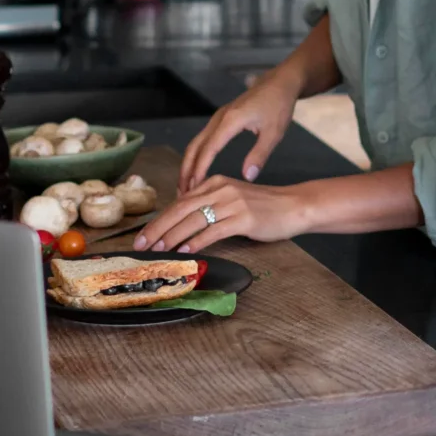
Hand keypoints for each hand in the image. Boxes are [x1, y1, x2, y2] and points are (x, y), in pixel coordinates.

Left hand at [132, 175, 312, 254]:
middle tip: (141, 244)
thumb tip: (182, 224)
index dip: (158, 219)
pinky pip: (213, 231)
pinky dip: (196, 242)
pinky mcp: (244, 219)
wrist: (294, 205)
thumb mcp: (232, 199)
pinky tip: (186, 251)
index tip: (143, 235)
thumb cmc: (264, 207)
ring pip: (193, 220)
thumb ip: (208, 206)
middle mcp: (220, 189)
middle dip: (158, 228)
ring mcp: (232, 203)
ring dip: (172, 237)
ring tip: (158, 250)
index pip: (179, 202)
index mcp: (214, 183)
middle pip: (180, 210)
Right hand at [177, 79, 299, 192]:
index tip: (194, 189)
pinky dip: (196, 156)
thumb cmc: (279, 106)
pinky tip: (197, 169)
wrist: (279, 82)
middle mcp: (218, 119)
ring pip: (196, 143)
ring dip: (188, 164)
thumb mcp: (274, 132)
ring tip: (186, 187)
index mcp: (230, 121)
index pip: (208, 149)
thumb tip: (247, 177)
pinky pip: (203, 139)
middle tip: (182, 194)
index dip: (199, 170)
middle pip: (194, 147)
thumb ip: (260, 155)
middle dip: (186, 170)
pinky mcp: (221, 119)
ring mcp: (217, 118)